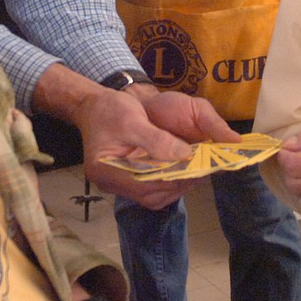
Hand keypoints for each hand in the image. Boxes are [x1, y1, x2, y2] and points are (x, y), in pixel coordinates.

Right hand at [32, 65, 237, 209]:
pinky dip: (171, 180)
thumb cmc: (109, 109)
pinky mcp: (129, 180)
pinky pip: (153, 188)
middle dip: (180, 181)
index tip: (200, 166)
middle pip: (152, 193)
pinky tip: (185, 168)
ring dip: (178, 182)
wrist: (94, 105)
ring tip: (200, 169)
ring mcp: (120, 184)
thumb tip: (185, 155)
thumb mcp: (132, 119)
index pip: (145, 183)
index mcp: (105, 170)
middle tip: (206, 168)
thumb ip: (157, 140)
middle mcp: (111, 184)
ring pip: (155, 194)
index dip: (174, 176)